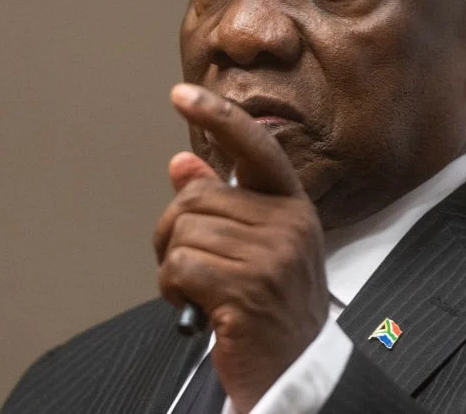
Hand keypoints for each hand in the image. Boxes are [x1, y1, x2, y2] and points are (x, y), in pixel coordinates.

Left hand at [155, 84, 327, 411]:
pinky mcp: (245, 288)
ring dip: (174, 265)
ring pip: (182, 231)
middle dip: (175, 231)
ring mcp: (270, 256)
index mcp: (291, 208)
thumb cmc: (269, 309)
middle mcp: (287, 225)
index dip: (217, 116)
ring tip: (201, 290)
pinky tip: (196, 306)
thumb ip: (221, 202)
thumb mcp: (254, 248)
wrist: (293, 371)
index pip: (254, 148)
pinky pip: (178, 265)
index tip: (181, 94)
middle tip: (190, 265)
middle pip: (196, 196)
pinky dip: (173, 288)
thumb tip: (182, 162)